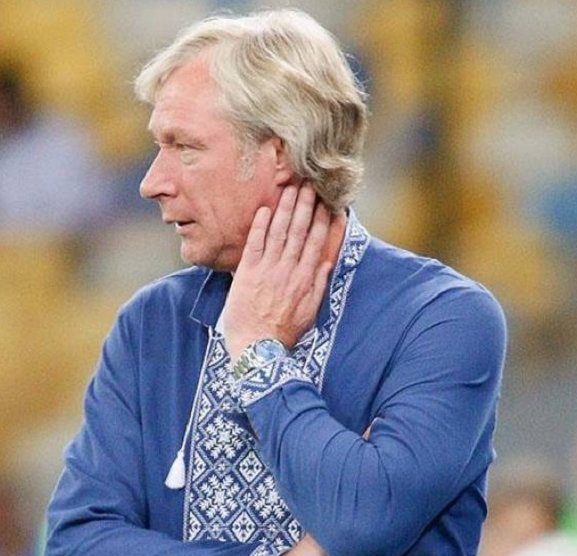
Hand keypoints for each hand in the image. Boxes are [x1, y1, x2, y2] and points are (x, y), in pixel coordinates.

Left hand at [224, 182, 333, 361]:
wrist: (257, 349)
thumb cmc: (283, 333)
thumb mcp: (309, 312)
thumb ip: (318, 286)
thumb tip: (327, 262)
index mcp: (305, 280)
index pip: (317, 243)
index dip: (324, 221)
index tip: (329, 203)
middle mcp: (288, 271)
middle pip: (299, 231)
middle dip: (306, 206)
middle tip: (311, 184)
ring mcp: (268, 270)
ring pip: (279, 232)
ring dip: (286, 208)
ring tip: (291, 188)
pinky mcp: (247, 273)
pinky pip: (255, 244)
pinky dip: (261, 226)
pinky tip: (265, 208)